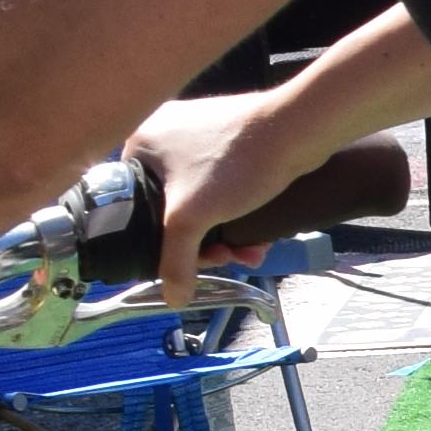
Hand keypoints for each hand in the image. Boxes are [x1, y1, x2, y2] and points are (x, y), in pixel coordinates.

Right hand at [131, 86, 321, 274]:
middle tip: (226, 256)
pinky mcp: (231, 139)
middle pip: (172, 207)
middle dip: (203, 241)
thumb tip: (174, 299)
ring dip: (225, 234)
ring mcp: (200, 134)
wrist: (296, 131)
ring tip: (248, 252)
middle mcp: (165, 133)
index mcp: (140, 143)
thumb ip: (176, 261)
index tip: (192, 256)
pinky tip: (258, 239)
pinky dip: (238, 214)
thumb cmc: (234, 166)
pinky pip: (223, 187)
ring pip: (202, 201)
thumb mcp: (191, 219)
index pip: (133, 205)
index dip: (161, 240)